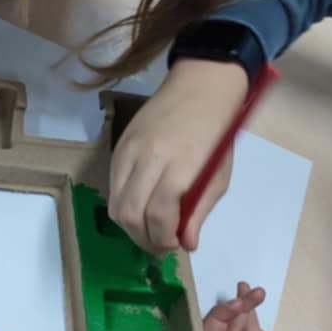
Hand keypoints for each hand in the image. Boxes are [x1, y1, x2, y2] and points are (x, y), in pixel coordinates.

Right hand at [108, 58, 247, 253]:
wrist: (200, 86)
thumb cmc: (217, 132)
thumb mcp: (219, 175)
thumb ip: (200, 211)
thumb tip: (186, 244)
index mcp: (180, 165)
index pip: (158, 217)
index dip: (164, 240)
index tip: (175, 244)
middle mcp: (148, 158)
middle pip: (129, 216)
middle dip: (144, 239)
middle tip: (160, 244)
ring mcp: (128, 151)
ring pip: (114, 205)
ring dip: (130, 226)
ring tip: (150, 228)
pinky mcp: (118, 146)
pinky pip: (112, 187)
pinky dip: (124, 204)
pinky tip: (141, 204)